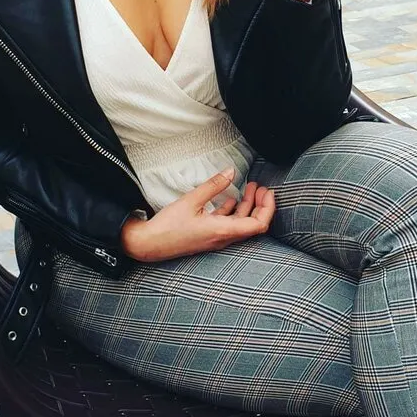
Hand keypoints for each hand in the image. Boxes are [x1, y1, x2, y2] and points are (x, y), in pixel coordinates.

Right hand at [120, 168, 275, 262]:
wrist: (149, 244)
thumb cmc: (168, 226)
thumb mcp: (191, 200)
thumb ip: (213, 185)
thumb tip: (231, 172)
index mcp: (223, 231)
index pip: (258, 225)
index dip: (268, 208)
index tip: (267, 191)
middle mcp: (223, 238)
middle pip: (252, 224)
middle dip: (260, 204)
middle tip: (260, 186)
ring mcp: (215, 238)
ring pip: (240, 223)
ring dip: (247, 206)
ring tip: (249, 187)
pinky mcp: (207, 236)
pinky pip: (227, 225)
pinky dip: (233, 211)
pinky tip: (231, 199)